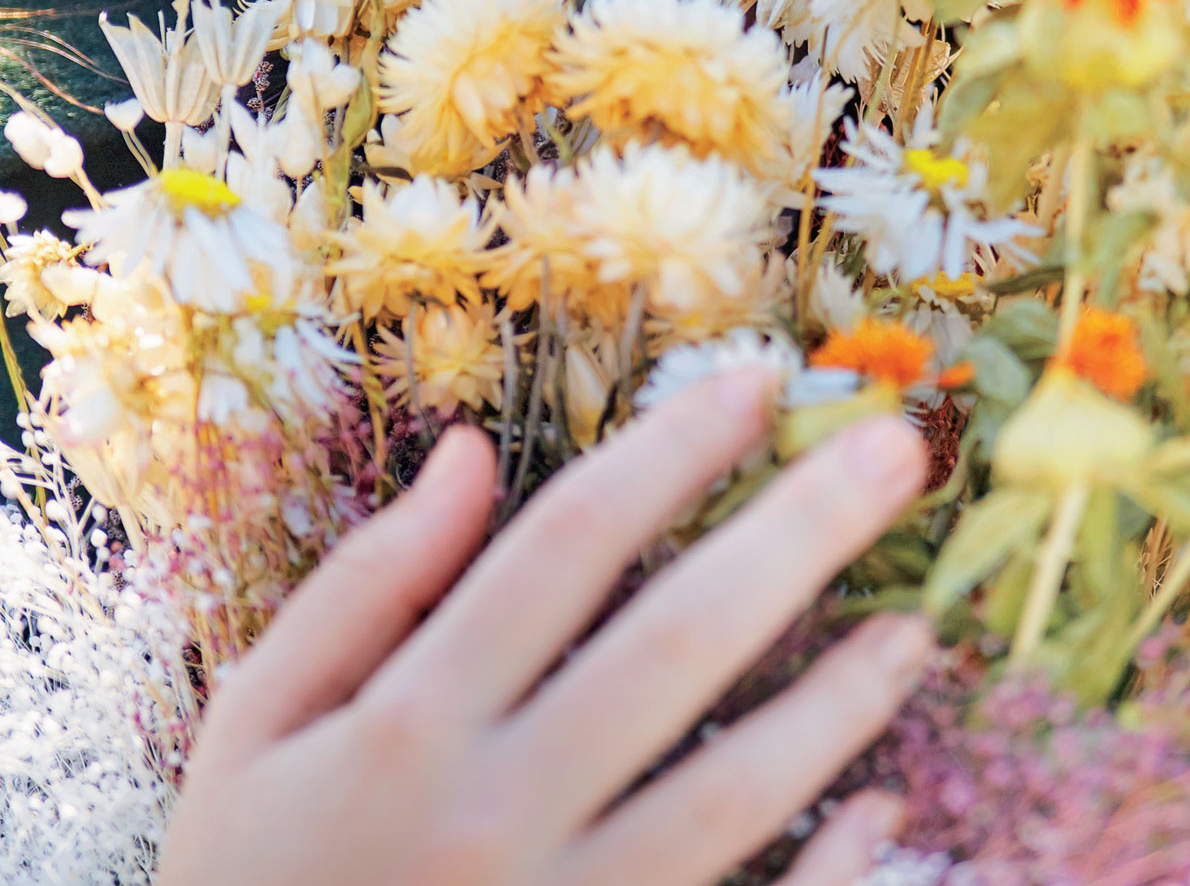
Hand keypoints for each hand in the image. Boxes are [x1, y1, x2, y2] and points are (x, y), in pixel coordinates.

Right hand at [155, 371, 932, 885]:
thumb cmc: (243, 879)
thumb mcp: (255, 724)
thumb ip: (361, 587)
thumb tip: (471, 453)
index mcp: (405, 726)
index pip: (568, 547)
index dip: (670, 452)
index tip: (757, 382)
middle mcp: (494, 818)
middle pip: (676, 646)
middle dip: (799, 533)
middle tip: (896, 447)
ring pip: (733, 794)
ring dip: (840, 704)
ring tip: (917, 629)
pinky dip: (827, 878)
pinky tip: (885, 809)